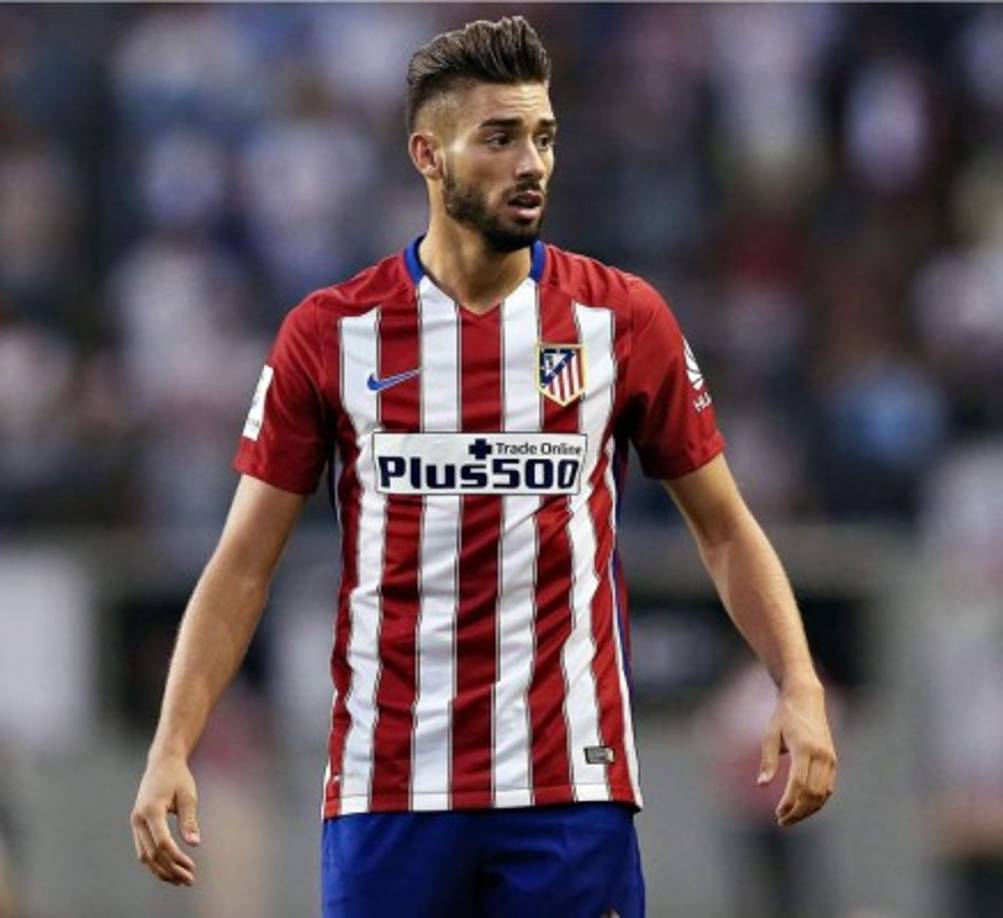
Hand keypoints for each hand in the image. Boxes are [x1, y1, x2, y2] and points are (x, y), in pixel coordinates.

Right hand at [130, 754, 200, 885]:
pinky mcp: (138, 824)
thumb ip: (189, 820)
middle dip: (170, 869)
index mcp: (151, 810)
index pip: (162, 842)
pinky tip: (170, 868)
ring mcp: (135, 822)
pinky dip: (155, 861)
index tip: (191, 867)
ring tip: (180, 880)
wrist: (162, 762)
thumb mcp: (188, 796)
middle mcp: (138, 819)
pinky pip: (143, 849)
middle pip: (151, 853)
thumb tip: (194, 844)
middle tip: (188, 880)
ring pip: (144, 855)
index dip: (176, 857)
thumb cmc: (178, 777)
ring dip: (161, 870)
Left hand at [757, 680, 837, 827]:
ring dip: (808, 810)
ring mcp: (830, 758)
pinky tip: (804, 806)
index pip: (799, 783)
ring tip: (791, 817)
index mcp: (804, 748)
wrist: (805, 698)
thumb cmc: (783, 716)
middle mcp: (821, 755)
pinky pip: (828, 787)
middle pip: (813, 794)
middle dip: (798, 811)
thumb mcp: (770, 735)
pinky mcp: (833, 759)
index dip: (789, 802)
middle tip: (782, 821)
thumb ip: (768, 761)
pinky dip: (818, 800)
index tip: (778, 814)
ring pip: (823, 794)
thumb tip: (762, 785)